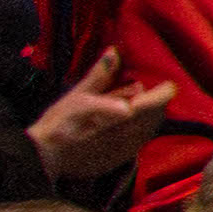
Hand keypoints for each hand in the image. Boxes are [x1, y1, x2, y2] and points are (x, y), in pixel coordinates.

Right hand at [26, 74, 171, 177]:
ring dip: (152, 117)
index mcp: (118, 114)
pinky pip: (140, 142)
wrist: (45, 157)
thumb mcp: (77, 94)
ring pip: (149, 129)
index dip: (164, 93)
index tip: (167, 84)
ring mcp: (124, 148)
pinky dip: (142, 131)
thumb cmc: (58, 122)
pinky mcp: (120, 160)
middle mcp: (126, 133)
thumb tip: (114, 52)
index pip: (153, 102)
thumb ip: (100, 75)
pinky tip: (132, 126)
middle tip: (153, 92)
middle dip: (158, 103)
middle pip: (155, 116)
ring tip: (143, 106)